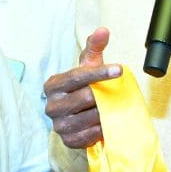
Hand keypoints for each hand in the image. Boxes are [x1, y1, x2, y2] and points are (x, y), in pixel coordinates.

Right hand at [44, 28, 121, 147]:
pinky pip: (91, 134)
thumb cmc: (84, 85)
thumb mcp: (88, 65)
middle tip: (116, 92)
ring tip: (111, 106)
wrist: (80, 113)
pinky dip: (102, 127)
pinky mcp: (68, 141)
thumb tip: (103, 30)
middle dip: (104, 94)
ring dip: (106, 111)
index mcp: (52, 85)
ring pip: (90, 117)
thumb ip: (94, 47)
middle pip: (85, 98)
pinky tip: (106, 121)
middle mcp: (51, 106)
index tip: (120, 69)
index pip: (77, 77)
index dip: (99, 73)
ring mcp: (58, 126)